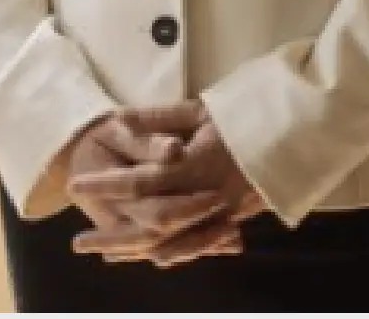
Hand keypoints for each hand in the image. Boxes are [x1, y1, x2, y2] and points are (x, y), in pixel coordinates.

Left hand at [69, 100, 264, 267]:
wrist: (292, 135)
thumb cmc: (243, 117)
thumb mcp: (200, 110)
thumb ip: (159, 118)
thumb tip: (118, 118)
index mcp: (194, 163)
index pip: (140, 179)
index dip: (106, 185)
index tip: (75, 186)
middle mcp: (205, 195)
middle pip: (149, 224)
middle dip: (112, 236)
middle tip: (78, 243)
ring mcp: (219, 214)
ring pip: (169, 243)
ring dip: (133, 251)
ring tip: (102, 254)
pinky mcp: (229, 222)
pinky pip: (192, 246)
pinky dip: (167, 254)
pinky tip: (146, 258)